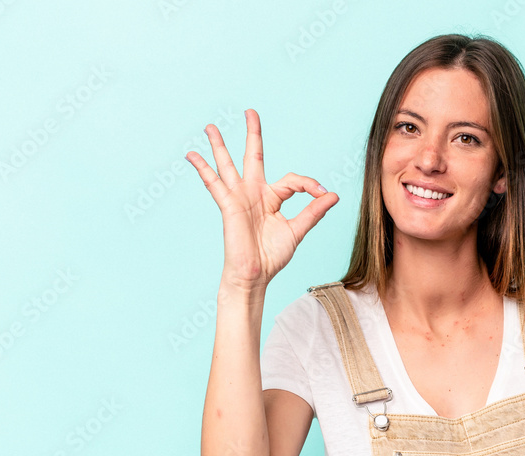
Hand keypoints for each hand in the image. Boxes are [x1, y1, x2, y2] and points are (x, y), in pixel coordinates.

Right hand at [186, 109, 338, 293]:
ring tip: (210, 126)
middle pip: (253, 156)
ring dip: (219, 145)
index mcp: (272, 198)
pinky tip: (191, 155)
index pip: (292, 180)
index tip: (322, 193)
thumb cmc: (273, 256)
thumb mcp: (297, 230)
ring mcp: (239, 198)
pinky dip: (202, 168)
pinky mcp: (229, 206)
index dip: (309, 184)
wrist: (255, 275)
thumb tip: (332, 195)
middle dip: (252, 134)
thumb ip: (313, 211)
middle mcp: (254, 193)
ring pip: (228, 164)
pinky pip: (214, 183)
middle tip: (250, 111)